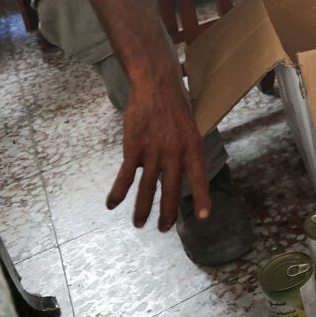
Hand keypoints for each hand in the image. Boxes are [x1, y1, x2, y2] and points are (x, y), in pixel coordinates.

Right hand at [106, 78, 210, 231]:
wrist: (155, 87)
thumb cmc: (173, 106)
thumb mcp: (189, 127)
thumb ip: (185, 150)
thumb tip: (178, 171)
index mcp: (192, 147)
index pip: (199, 178)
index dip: (201, 198)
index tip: (203, 217)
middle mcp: (174, 154)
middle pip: (171, 190)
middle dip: (167, 213)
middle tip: (164, 229)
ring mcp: (154, 153)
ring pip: (147, 189)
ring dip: (142, 209)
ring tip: (139, 224)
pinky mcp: (134, 150)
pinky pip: (126, 177)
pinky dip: (118, 192)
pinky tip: (112, 204)